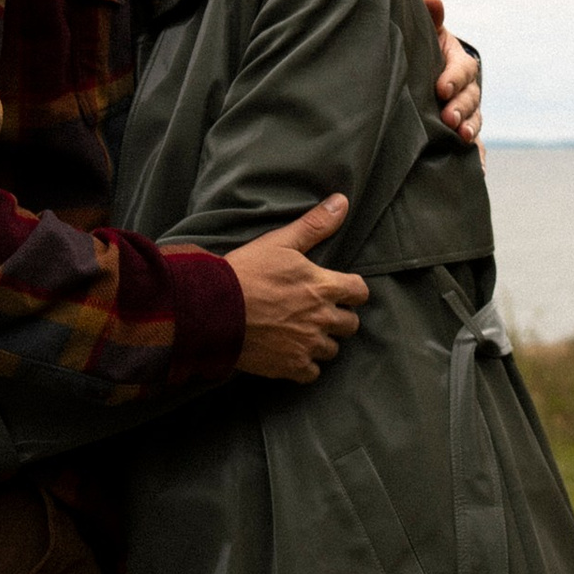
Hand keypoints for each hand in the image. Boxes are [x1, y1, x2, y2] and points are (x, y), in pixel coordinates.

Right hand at [228, 195, 366, 383]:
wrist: (214, 309)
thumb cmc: (246, 272)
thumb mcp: (280, 242)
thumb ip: (315, 224)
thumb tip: (342, 201)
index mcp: (324, 287)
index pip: (360, 292)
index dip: (351, 290)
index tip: (339, 290)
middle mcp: (322, 319)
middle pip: (350, 324)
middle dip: (339, 318)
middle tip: (318, 311)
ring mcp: (307, 345)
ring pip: (332, 349)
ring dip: (322, 341)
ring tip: (303, 332)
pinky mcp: (290, 366)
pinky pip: (312, 372)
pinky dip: (305, 365)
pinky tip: (292, 353)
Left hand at [424, 0, 482, 149]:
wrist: (423, 72)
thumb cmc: (422, 49)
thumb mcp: (426, 33)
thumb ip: (431, 19)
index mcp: (459, 63)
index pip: (462, 69)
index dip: (453, 78)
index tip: (440, 88)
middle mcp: (467, 88)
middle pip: (471, 99)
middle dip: (461, 108)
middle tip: (449, 118)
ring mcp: (466, 111)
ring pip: (474, 121)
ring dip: (469, 130)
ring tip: (459, 138)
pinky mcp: (461, 131)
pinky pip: (474, 146)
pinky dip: (478, 158)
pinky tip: (479, 170)